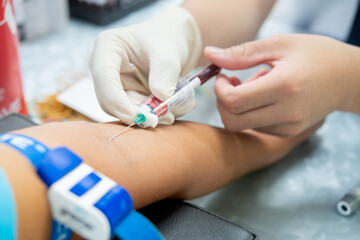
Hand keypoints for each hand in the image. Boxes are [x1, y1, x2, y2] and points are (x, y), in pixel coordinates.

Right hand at [90, 7, 201, 124]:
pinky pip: (137, 114)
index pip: (104, 77)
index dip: (116, 100)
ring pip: (124, 111)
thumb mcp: (169, 51)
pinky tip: (173, 107)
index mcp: (107, 48)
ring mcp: (115, 85)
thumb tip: (161, 97)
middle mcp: (105, 69)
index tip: (136, 116)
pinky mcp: (127, 98)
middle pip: (110, 100)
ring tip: (175, 109)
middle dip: (138, 112)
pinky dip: (155, 114)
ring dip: (150, 115)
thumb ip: (165, 73)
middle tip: (165, 117)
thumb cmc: (168, 38)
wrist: (175, 42)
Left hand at [205, 34, 359, 136]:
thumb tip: (209, 54)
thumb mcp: (279, 44)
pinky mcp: (289, 133)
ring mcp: (289, 127)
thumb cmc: (316, 55)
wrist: (349, 79)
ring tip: (259, 84)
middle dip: (222, 102)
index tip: (224, 75)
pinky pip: (256, 127)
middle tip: (233, 82)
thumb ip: (241, 53)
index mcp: (284, 86)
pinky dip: (252, 112)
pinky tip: (267, 95)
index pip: (234, 101)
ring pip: (242, 125)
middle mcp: (287, 112)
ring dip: (239, 106)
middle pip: (232, 120)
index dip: (219, 89)